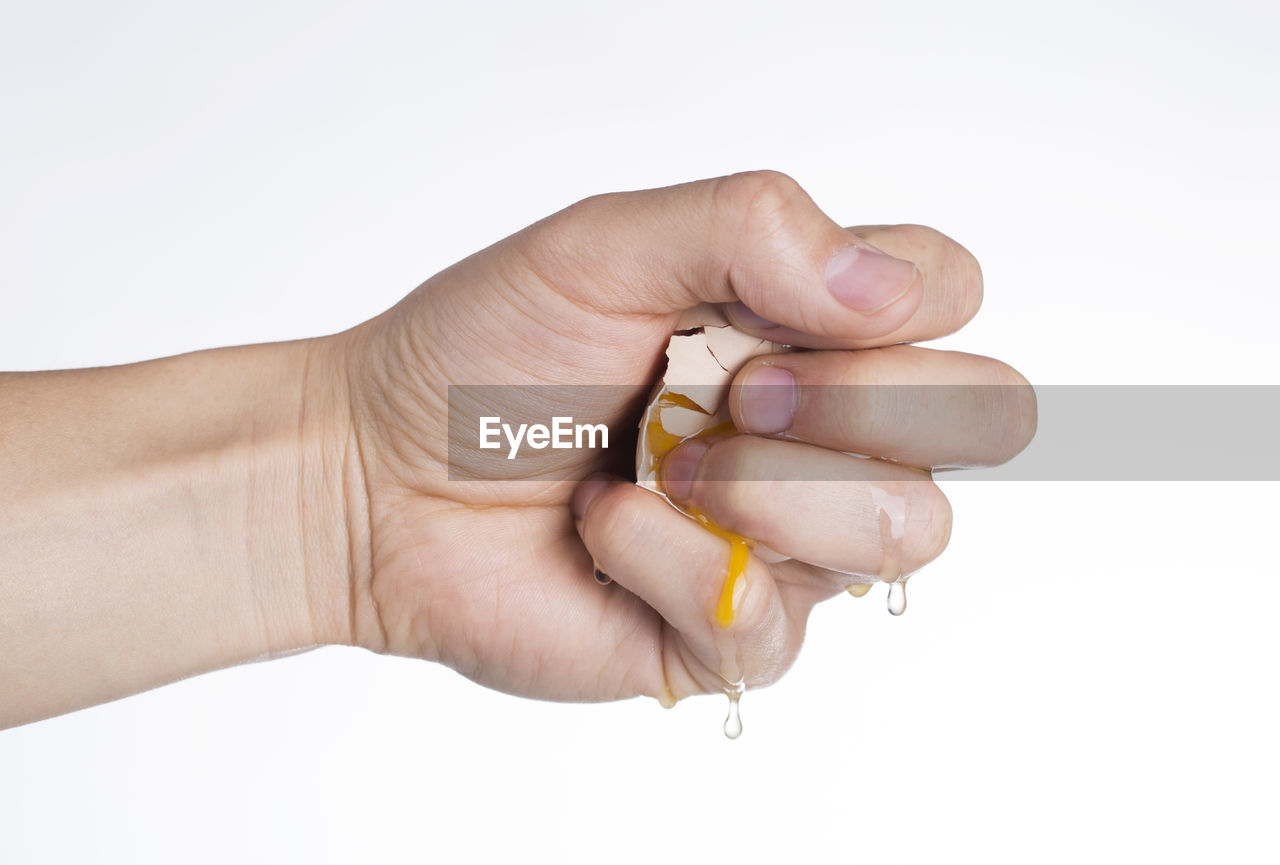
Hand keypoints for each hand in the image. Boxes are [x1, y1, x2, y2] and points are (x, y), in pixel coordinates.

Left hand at [332, 170, 1034, 703]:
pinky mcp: (734, 632)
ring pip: (907, 529)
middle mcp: (823, 432)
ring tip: (661, 467)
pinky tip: (603, 535)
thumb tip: (894, 293)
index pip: (952, 297)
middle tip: (730, 390)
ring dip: (773, 487)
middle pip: (979, 418)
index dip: (895, 308)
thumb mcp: (606, 246)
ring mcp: (787, 537)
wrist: (378, 478)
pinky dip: (670, 562)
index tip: (761, 315)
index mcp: (807, 326)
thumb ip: (753, 225)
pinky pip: (774, 617)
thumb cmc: (484, 354)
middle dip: (855, 402)